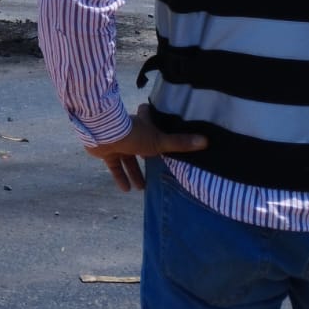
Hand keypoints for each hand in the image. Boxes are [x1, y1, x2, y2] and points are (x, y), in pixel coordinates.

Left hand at [84, 104, 208, 191]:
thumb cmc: (133, 134)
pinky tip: (126, 190)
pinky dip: (120, 177)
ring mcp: (118, 142)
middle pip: (140, 144)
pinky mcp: (106, 152)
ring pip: (128, 158)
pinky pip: (115, 166)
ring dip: (135, 172)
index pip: (150, 118)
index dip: (154, 120)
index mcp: (143, 124)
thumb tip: (205, 141)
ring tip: (142, 188)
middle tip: (155, 171)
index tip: (162, 126)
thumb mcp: (159, 141)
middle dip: (147, 157)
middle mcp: (130, 132)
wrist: (102, 135)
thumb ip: (179, 143)